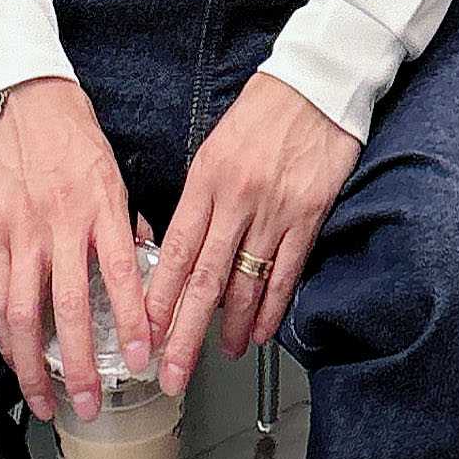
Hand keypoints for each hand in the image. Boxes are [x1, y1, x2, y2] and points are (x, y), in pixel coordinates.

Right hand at [0, 76, 151, 424]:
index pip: (123, 275)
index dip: (134, 322)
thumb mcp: (111, 172)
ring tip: (47, 400)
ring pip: (27, 313)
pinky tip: (17, 361)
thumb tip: (141, 261)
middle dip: (80, 365)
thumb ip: (124, 221)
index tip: (146, 357)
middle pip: (71, 309)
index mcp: (102, 207)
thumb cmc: (70, 132)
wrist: (18, 95)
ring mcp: (22, 232)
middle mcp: (63, 224)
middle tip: (90, 403)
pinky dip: (8, 336)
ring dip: (36, 366)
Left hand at [144, 72, 361, 399]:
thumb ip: (198, 201)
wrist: (314, 85)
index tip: (143, 335)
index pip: (175, 253)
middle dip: (184, 334)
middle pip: (205, 280)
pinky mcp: (308, 215)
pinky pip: (286, 272)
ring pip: (246, 283)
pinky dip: (272, 307)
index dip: (158, 301)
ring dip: (231, 327)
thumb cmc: (261, 115)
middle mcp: (236, 200)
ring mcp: (274, 210)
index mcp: (204, 182)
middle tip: (171, 373)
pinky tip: (262, 330)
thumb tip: (183, 254)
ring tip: (221, 355)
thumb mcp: (214, 151)